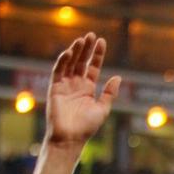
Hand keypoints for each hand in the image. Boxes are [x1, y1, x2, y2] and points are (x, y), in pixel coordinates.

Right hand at [46, 33, 121, 148]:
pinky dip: (63, 61)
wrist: (70, 138)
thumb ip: (109, 93)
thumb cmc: (87, 127)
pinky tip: (70, 52)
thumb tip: (118, 77)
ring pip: (70, 64)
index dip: (97, 55)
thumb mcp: (102, 108)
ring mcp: (65, 85)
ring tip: (82, 39)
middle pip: (81, 62)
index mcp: (88, 89)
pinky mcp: (55, 88)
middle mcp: (76, 85)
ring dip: (75, 51)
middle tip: (91, 35)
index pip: (92, 67)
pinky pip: (58, 71)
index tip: (101, 41)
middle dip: (86, 49)